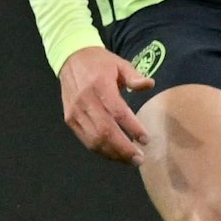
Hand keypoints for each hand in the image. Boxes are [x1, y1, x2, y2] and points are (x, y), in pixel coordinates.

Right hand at [58, 46, 153, 163]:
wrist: (71, 59)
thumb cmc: (101, 63)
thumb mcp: (120, 64)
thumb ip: (135, 76)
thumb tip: (150, 84)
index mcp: (100, 85)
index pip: (117, 111)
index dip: (132, 127)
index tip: (146, 139)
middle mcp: (85, 101)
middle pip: (105, 131)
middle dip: (123, 148)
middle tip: (140, 158)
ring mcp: (75, 112)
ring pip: (94, 139)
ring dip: (113, 153)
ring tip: (130, 161)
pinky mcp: (69, 119)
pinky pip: (85, 140)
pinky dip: (101, 150)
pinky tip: (115, 155)